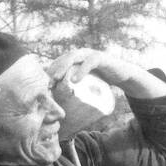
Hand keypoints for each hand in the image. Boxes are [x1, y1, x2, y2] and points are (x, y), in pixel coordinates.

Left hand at [47, 49, 165, 101]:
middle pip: (62, 59)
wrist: (124, 75)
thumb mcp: (88, 85)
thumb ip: (77, 91)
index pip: (58, 63)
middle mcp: (80, 54)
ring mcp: (90, 55)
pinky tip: (75, 79)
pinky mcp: (101, 58)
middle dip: (52, 70)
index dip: (49, 72)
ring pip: (72, 58)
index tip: (41, 85)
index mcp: (75, 59)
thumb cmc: (104, 81)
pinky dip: (81, 70)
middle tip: (45, 83)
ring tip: (55, 79)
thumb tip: (65, 111)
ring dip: (62, 67)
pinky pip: (89, 62)